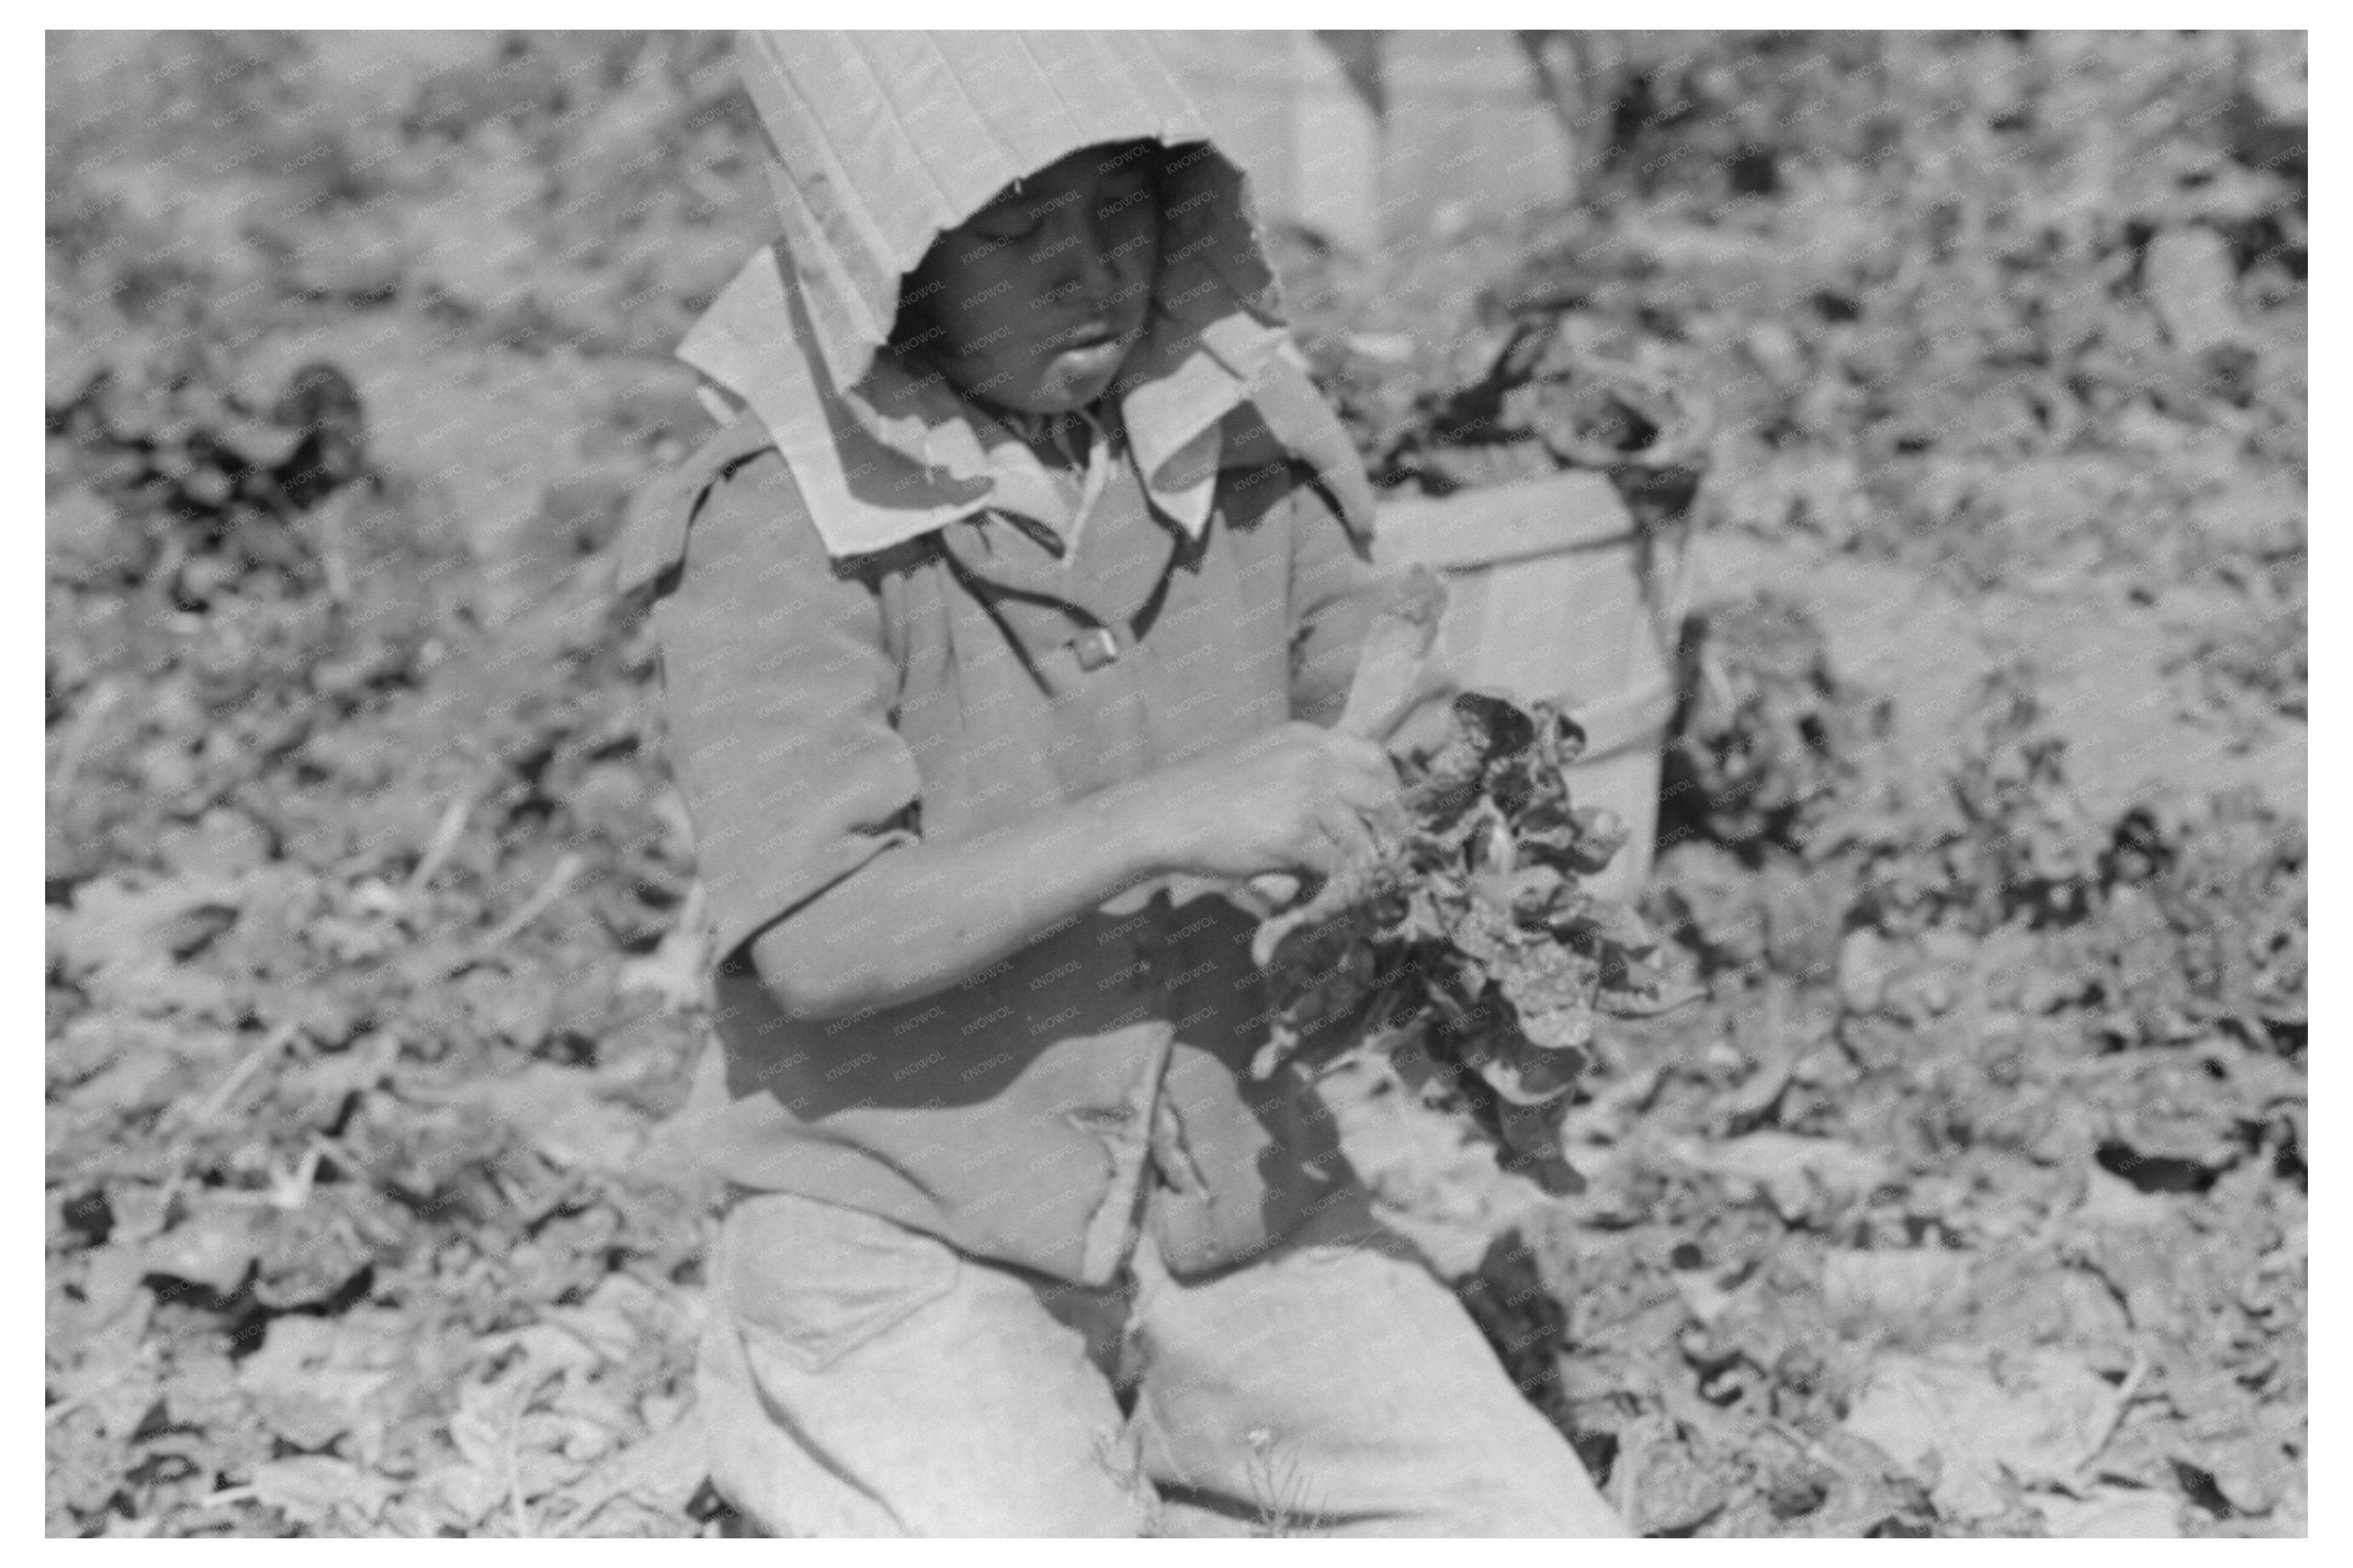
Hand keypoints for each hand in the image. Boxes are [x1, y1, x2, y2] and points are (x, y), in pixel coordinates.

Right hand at [1145, 722, 1405, 884]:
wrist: (1165, 813)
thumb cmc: (1206, 794)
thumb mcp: (1262, 760)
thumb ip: (1300, 769)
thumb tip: (1340, 804)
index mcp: (1307, 739)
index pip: (1374, 756)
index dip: (1390, 790)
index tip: (1388, 818)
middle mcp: (1314, 760)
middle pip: (1381, 797)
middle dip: (1391, 834)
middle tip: (1387, 860)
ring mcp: (1307, 795)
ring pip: (1364, 837)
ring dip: (1365, 866)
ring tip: (1359, 884)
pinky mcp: (1295, 834)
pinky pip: (1338, 866)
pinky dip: (1339, 886)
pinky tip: (1330, 894)